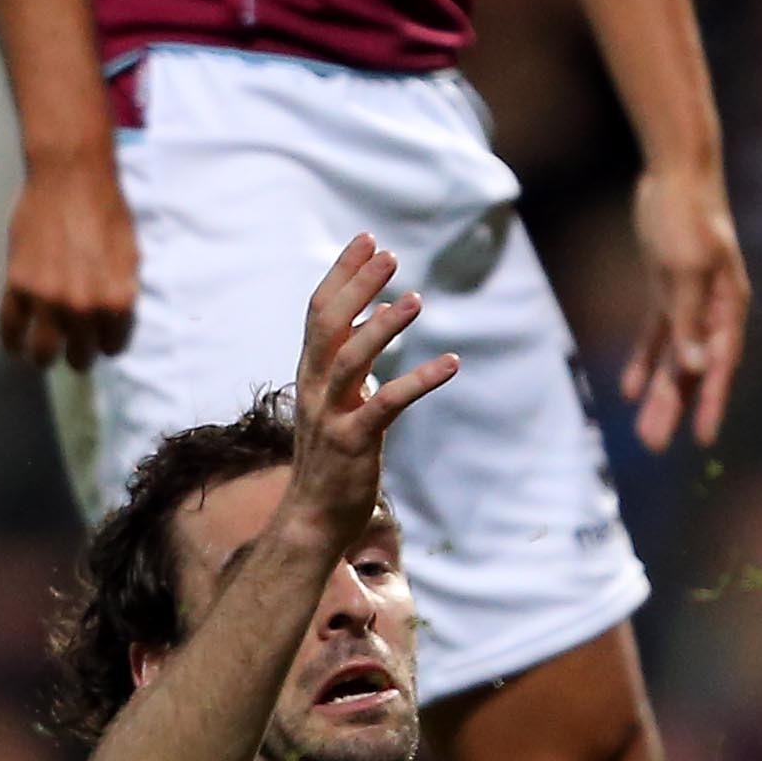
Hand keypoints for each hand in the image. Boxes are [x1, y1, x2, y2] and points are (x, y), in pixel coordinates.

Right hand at [0, 151, 139, 369]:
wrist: (71, 176)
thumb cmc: (105, 208)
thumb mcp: (130, 254)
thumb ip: (122, 291)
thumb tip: (114, 316)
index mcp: (117, 300)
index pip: (113, 346)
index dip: (106, 343)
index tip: (99, 341)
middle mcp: (85, 307)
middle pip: (79, 356)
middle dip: (78, 354)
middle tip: (72, 349)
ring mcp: (49, 299)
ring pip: (43, 353)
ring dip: (44, 358)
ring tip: (42, 355)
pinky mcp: (19, 286)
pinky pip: (11, 328)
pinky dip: (12, 342)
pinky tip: (15, 344)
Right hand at [287, 235, 460, 538]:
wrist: (312, 521)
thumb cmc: (331, 459)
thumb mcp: (337, 401)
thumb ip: (350, 362)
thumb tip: (374, 320)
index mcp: (310, 373)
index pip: (319, 311)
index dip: (342, 274)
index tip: (367, 240)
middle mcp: (314, 388)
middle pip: (329, 325)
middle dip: (358, 286)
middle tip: (389, 255)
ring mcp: (330, 416)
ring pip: (351, 359)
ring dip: (383, 326)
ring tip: (416, 299)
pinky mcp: (352, 444)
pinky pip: (386, 404)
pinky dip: (419, 380)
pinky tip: (451, 362)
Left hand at [621, 166, 749, 451]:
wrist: (677, 171)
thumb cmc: (687, 216)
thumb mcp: (685, 269)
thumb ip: (689, 320)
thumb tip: (697, 367)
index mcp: (727, 306)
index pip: (720, 364)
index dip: (712, 402)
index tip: (703, 439)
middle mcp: (713, 310)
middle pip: (695, 369)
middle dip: (676, 407)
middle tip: (654, 445)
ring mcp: (690, 301)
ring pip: (676, 358)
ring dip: (661, 392)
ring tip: (645, 431)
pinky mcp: (668, 289)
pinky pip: (657, 335)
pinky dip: (645, 360)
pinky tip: (631, 389)